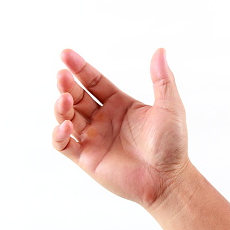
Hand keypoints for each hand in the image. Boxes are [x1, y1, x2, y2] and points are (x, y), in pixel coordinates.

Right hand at [52, 48, 190, 207]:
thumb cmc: (172, 144)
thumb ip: (162, 80)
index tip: (65, 54)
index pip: (93, 81)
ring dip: (61, 107)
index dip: (79, 68)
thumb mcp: (169, 107)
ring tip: (65, 99)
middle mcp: (103, 119)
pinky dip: (58, 135)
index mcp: (119, 103)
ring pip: (67, 117)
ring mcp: (93, 138)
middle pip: (77, 96)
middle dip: (67, 85)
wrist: (167, 179)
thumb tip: (160, 50)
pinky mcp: (86, 158)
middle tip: (62, 76)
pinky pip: (63, 145)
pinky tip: (66, 127)